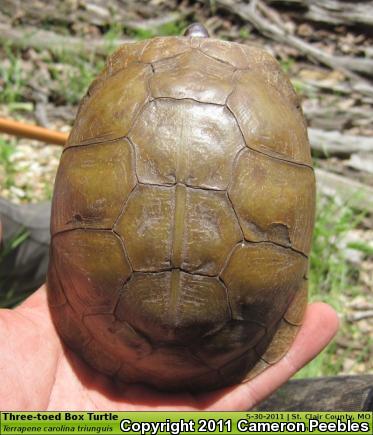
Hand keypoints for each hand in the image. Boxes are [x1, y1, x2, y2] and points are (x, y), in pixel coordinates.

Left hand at [0, 285, 337, 410]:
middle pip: (203, 343)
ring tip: (317, 307)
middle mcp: (137, 379)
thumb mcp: (24, 323)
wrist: (10, 427)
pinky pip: (235, 401)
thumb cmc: (4, 377)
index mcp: (101, 348)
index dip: (189, 286)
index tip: (219, 254)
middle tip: (284, 275)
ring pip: (232, 372)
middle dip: (245, 312)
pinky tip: (311, 333)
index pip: (155, 311)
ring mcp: (159, 410)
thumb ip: (59, 284)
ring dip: (277, 340)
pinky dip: (275, 370)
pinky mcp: (178, 430)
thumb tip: (76, 234)